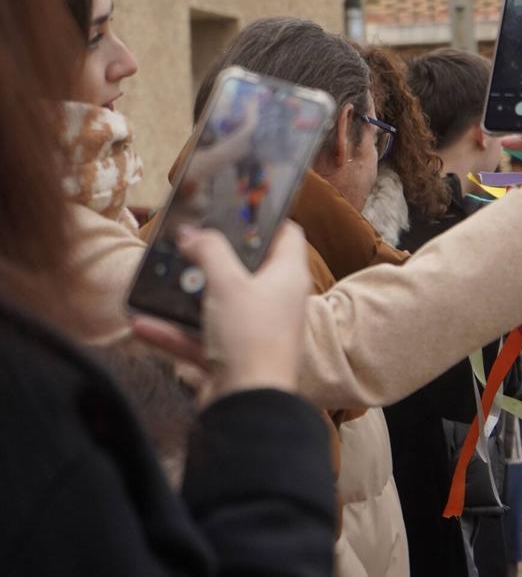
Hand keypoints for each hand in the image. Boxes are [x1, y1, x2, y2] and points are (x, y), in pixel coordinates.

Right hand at [131, 221, 312, 402]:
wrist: (248, 406)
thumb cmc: (251, 338)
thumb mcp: (227, 283)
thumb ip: (209, 252)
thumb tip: (193, 232)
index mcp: (287, 278)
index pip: (287, 235)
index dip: (265, 219)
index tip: (234, 208)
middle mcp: (276, 302)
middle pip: (246, 269)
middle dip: (214, 257)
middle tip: (186, 242)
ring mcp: (254, 331)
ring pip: (217, 305)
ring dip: (186, 296)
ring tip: (158, 279)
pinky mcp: (232, 358)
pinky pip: (199, 339)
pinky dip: (173, 332)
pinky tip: (142, 323)